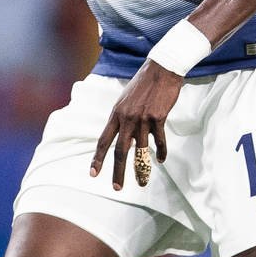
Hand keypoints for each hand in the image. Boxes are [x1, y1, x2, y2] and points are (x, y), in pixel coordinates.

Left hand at [92, 61, 182, 189]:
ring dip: (141, 169)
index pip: (103, 141)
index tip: (93, 174)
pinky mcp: (158, 118)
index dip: (97, 159)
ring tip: (142, 182)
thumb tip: (124, 137)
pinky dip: (160, 152)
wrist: (162, 69)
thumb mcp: (126, 100)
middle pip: (120, 151)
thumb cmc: (144, 84)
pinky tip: (161, 160)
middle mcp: (127, 118)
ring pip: (140, 150)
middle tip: (116, 188)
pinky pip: (159, 141)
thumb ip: (123, 118)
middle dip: (117, 172)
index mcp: (116, 114)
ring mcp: (143, 119)